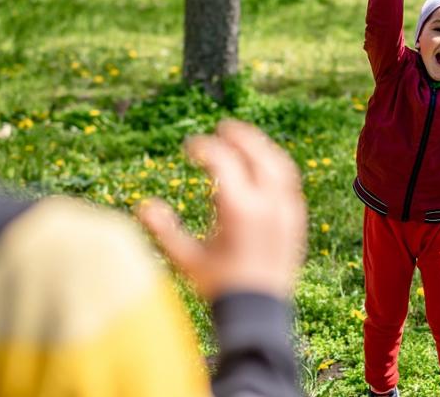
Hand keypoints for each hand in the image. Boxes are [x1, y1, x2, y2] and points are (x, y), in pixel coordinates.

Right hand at [137, 120, 306, 300]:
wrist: (259, 312)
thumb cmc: (220, 287)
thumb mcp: (187, 259)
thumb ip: (164, 231)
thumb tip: (143, 205)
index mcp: (239, 209)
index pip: (223, 160)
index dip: (204, 147)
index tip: (189, 148)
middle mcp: (268, 204)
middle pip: (257, 153)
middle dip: (239, 136)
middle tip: (222, 128)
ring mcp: (287, 211)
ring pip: (279, 164)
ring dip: (261, 147)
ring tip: (245, 141)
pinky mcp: (297, 220)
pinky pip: (290, 182)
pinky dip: (275, 166)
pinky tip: (263, 167)